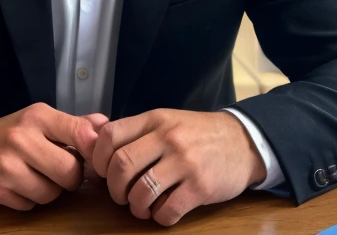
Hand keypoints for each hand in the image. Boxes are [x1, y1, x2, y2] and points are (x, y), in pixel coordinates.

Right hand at [0, 103, 107, 209]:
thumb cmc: (3, 135)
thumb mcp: (36, 120)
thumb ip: (72, 124)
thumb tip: (106, 125)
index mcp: (38, 116)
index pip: (81, 133)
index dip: (93, 151)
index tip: (90, 157)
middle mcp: (23, 137)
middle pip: (71, 172)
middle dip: (69, 179)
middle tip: (58, 172)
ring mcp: (8, 164)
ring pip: (52, 193)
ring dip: (48, 192)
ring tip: (34, 177)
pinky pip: (30, 205)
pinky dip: (28, 201)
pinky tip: (17, 187)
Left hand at [92, 109, 265, 226]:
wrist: (242, 141)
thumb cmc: (196, 133)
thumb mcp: (166, 121)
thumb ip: (135, 132)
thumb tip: (95, 144)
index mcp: (155, 119)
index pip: (110, 135)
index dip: (98, 158)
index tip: (103, 171)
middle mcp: (168, 137)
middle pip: (121, 165)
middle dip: (114, 188)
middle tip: (120, 195)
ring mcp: (184, 162)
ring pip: (141, 191)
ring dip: (135, 207)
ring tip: (140, 207)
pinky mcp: (200, 187)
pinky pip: (167, 210)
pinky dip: (158, 217)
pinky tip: (163, 212)